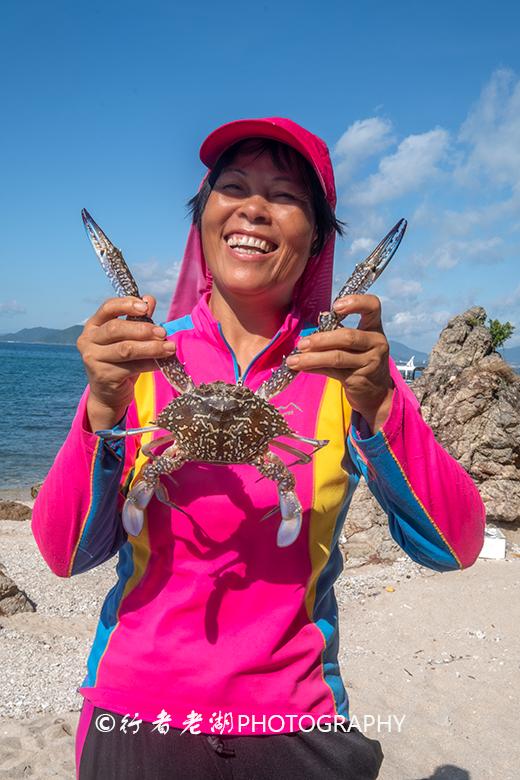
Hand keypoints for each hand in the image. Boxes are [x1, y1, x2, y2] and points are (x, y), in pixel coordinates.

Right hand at [76, 295, 176, 431]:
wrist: (108, 393)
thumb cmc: (120, 361)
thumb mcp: (128, 338)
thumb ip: (138, 319)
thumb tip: (149, 299)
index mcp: (93, 325)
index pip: (108, 308)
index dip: (127, 304)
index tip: (145, 307)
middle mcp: (88, 340)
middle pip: (116, 329)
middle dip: (143, 329)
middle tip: (163, 333)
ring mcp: (93, 359)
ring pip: (126, 349)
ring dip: (151, 347)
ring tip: (169, 347)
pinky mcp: (103, 376)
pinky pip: (132, 367)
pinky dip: (151, 364)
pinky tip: (163, 362)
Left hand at [285, 294, 393, 433]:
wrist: (375, 391)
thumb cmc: (359, 359)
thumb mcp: (354, 343)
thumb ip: (337, 332)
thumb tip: (314, 326)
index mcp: (374, 327)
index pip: (372, 306)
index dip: (356, 303)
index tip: (335, 307)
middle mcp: (376, 343)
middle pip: (348, 337)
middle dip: (321, 340)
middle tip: (302, 343)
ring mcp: (370, 362)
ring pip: (337, 357)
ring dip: (312, 358)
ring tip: (294, 360)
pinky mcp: (359, 378)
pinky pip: (332, 372)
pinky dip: (314, 369)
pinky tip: (301, 368)